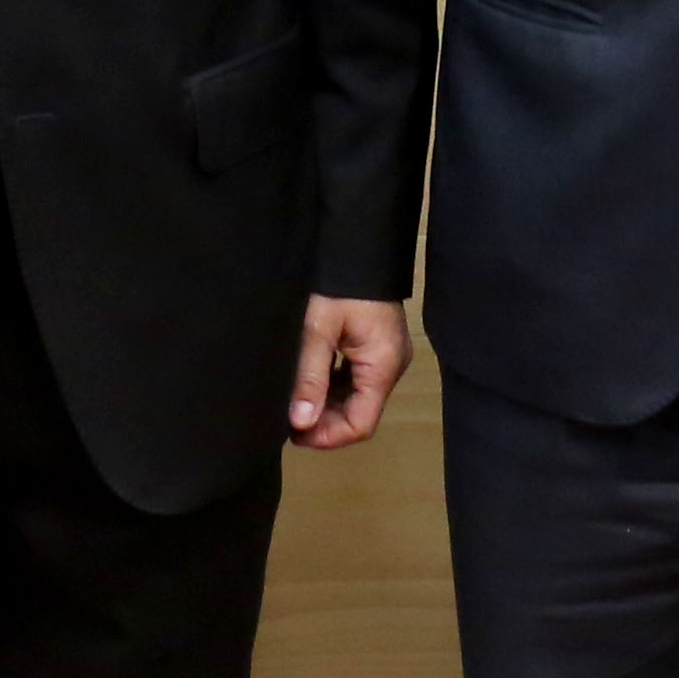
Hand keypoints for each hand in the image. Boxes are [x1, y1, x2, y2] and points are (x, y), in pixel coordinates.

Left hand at [290, 295, 411, 448]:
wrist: (354, 240)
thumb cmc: (338, 281)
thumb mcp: (317, 330)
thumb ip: (310, 377)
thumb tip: (301, 423)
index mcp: (382, 365)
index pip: (361, 423)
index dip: (328, 436)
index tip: (294, 434)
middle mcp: (390, 365)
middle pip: (359, 412)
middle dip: (324, 421)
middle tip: (288, 418)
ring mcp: (384, 354)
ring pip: (355, 396)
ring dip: (326, 403)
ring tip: (294, 401)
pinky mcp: (375, 343)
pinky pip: (355, 376)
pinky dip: (332, 385)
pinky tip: (308, 380)